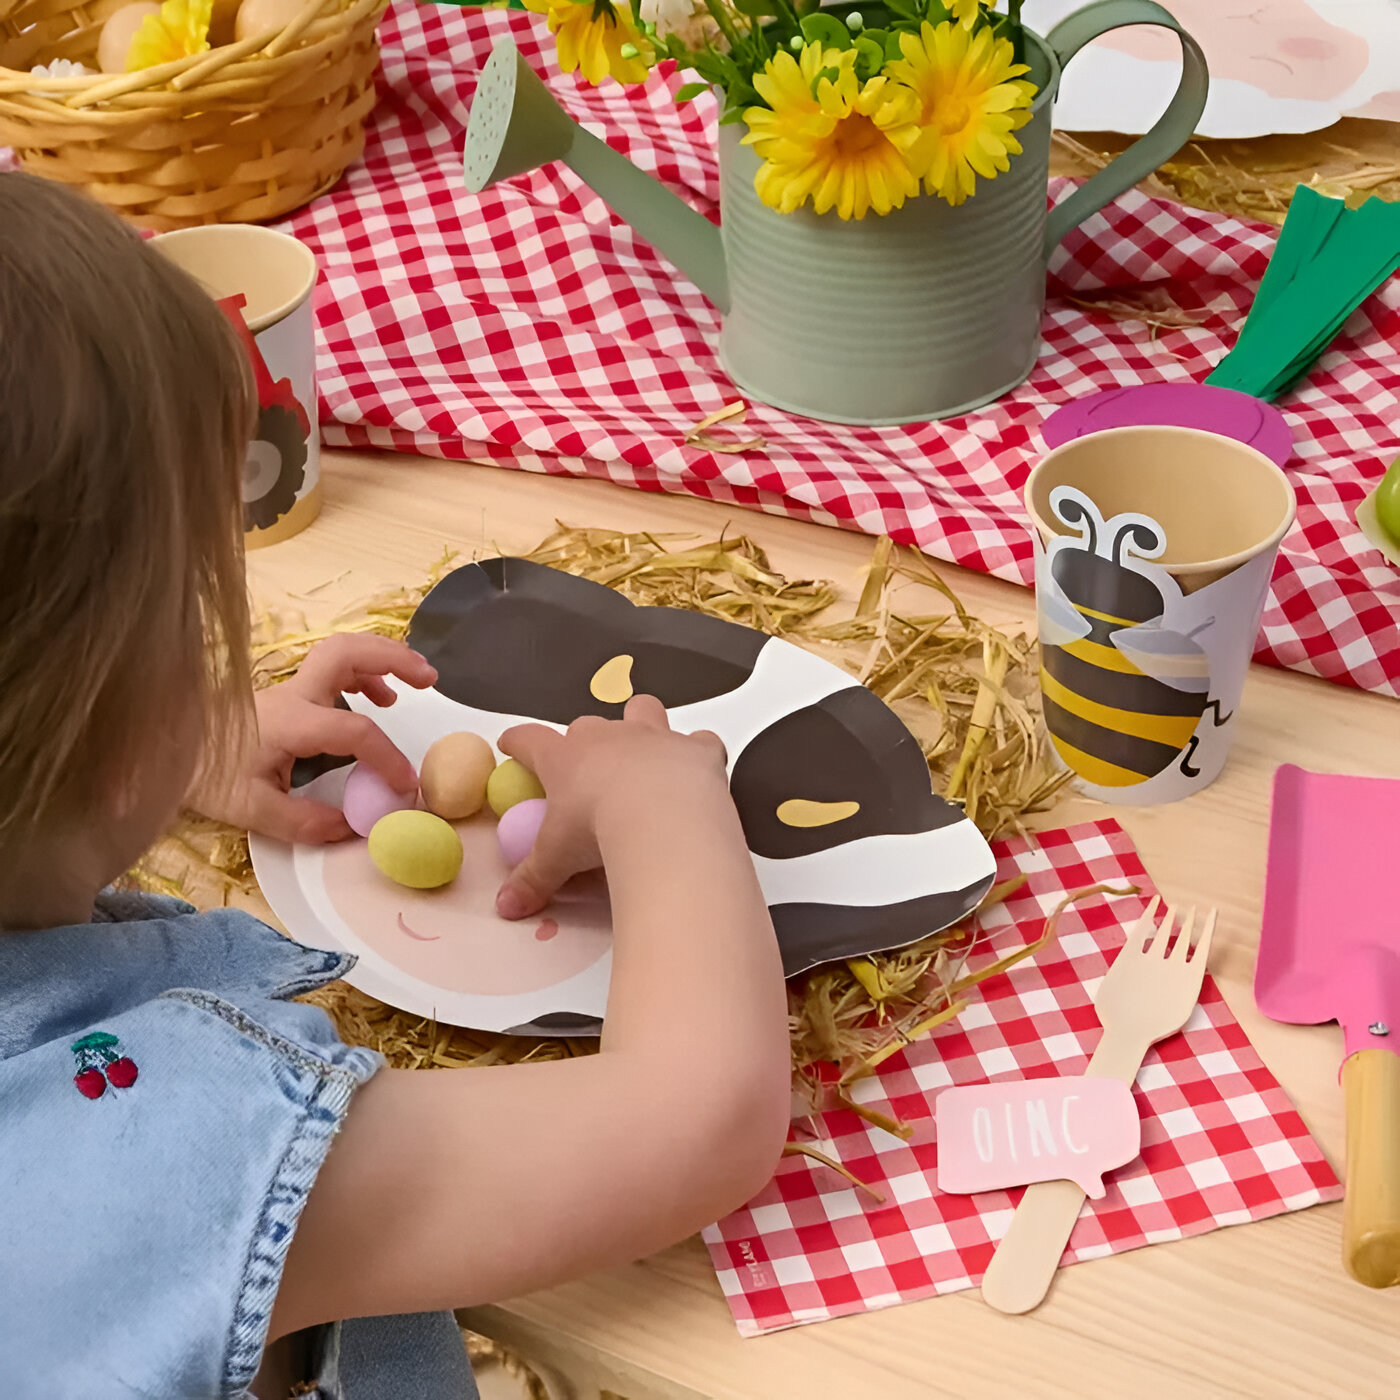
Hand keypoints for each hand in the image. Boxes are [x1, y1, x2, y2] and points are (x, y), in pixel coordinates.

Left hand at [190, 634, 436, 842]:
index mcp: (291, 722)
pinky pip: (334, 669)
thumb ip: (304, 822)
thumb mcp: (252, 809)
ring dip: (384, 660)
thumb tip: (352, 828)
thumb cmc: (203, 774)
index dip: (388, 756)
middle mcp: (295, 695)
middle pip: (349, 651)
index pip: (356, 730)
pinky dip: (365, 675)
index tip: (406, 785)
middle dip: (394, 658)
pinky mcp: (287, 694)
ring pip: (343, 651)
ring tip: (416, 683)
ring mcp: (290, 689)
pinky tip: (379, 698)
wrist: (159, 748)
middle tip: (429, 679)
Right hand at [495, 695, 726, 919]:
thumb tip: (506, 907)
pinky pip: (699, 740)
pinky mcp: (695, 749)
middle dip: (585, 740)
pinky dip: (698, 752)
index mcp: (566, 758)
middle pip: (587, 725)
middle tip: (589, 771)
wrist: (663, 821)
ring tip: (645, 752)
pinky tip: (696, 771)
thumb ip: (533, 880)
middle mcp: (608, 737)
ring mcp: (654, 737)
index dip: (518, 742)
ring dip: (642, 723)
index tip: (512, 745)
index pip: (530, 740)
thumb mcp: (557, 861)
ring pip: (643, 710)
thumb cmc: (598, 832)